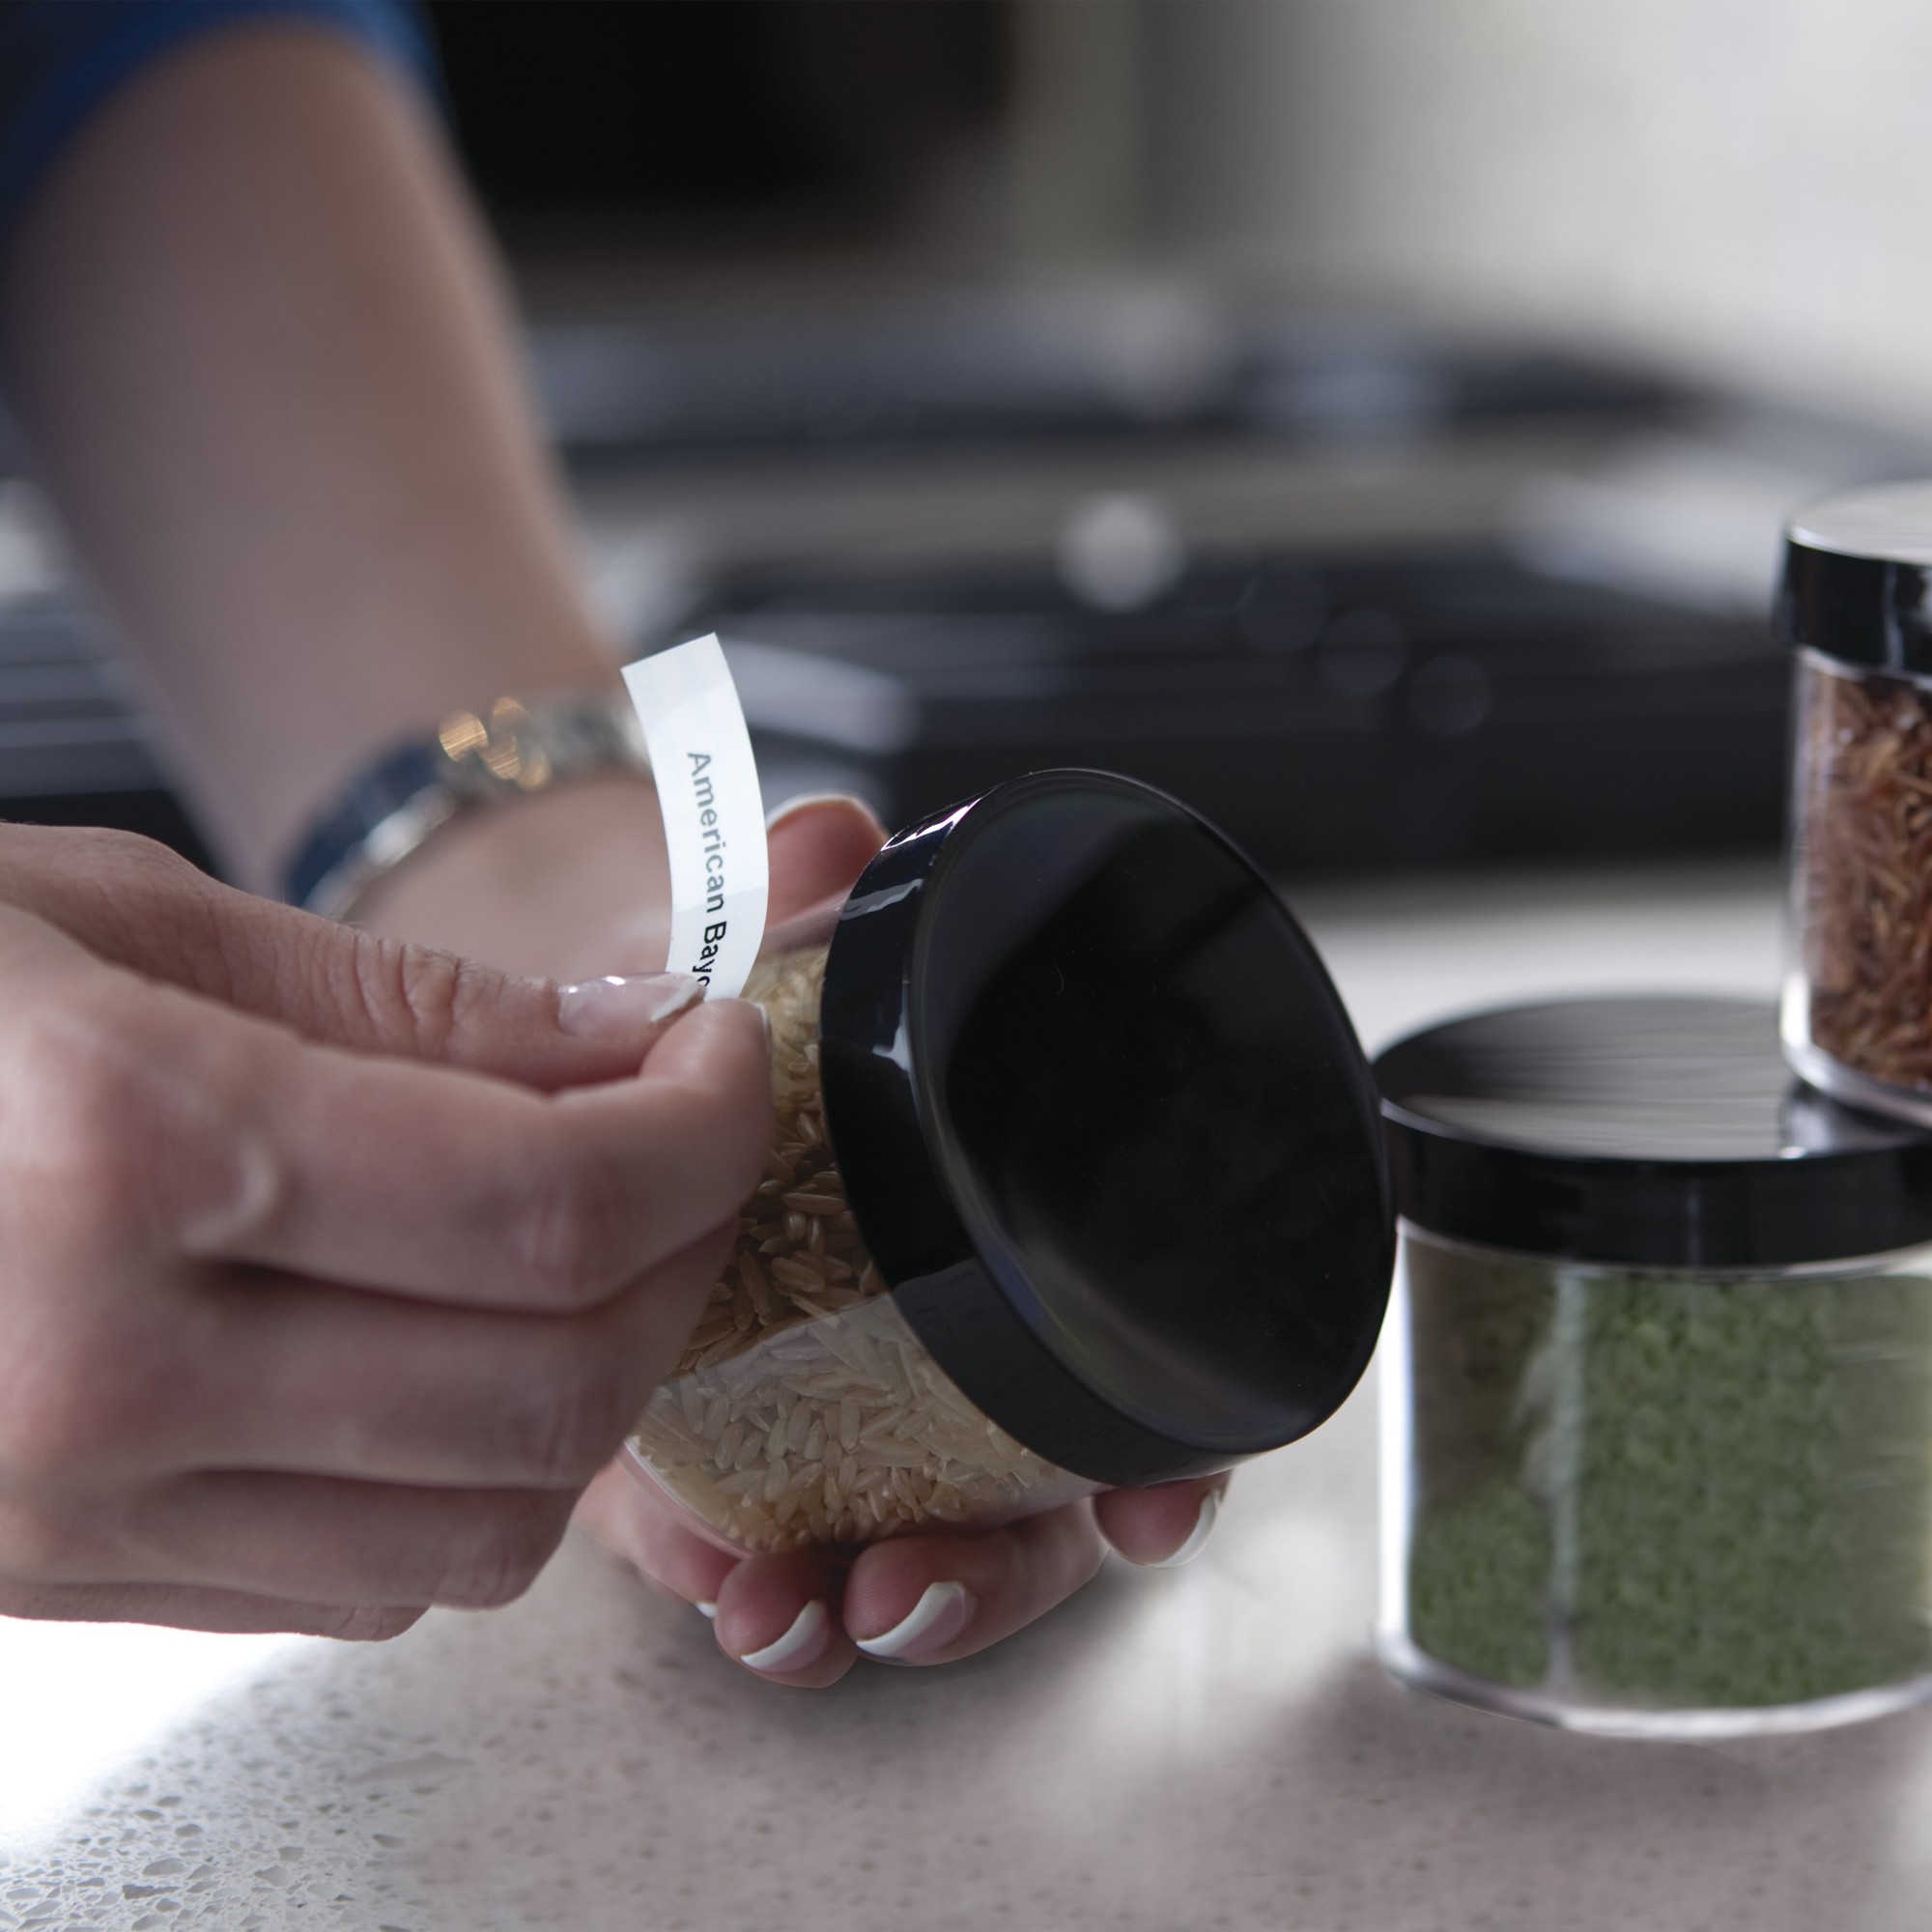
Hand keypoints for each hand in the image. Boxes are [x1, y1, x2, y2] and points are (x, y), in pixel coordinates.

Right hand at [0, 825, 766, 1636]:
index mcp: (122, 1149)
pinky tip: (440, 1350)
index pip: (551, 1201)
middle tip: (690, 1143)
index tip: (728, 1061)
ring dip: (602, 1385)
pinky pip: (371, 1584)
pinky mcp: (64, 1586)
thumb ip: (404, 1002)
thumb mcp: (121, 914)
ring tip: (586, 1245)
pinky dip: (471, 1476)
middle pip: (559, 1387)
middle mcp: (99, 1371)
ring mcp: (71, 1515)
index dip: (704, 1128)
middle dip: (688, 1254)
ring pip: (489, 1528)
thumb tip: (625, 1047)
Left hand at [367, 785, 1230, 1682]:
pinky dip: (729, 1573)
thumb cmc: (713, 1018)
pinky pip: (741, 1547)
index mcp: (990, 1246)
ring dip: (856, 1604)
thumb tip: (835, 836)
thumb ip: (800, 905)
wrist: (574, 1053)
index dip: (1172, 1455)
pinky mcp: (707, 1446)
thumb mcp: (754, 962)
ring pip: (887, 1546)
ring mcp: (823, 1409)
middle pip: (1022, 1504)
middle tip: (921, 1583)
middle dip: (992, 1572)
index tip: (1158, 1502)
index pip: (1123, 1373)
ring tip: (794, 1614)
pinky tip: (707, 1576)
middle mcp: (929, 1347)